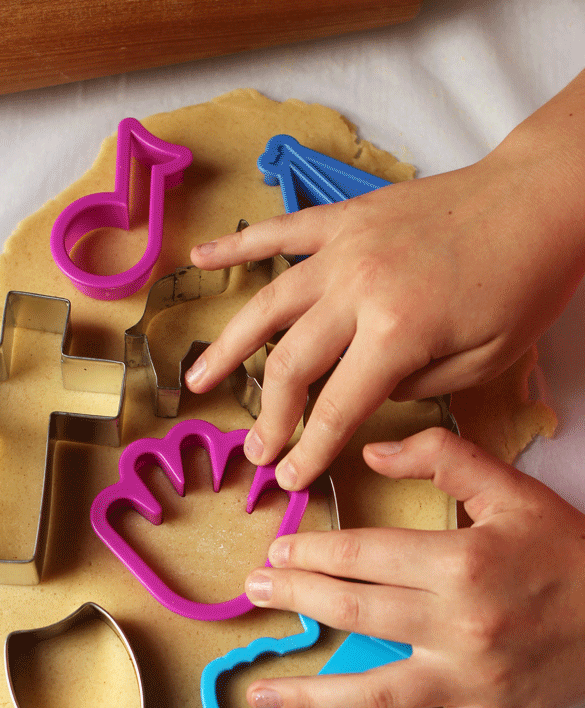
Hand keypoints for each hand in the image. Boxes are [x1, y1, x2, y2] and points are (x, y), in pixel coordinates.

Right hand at [186, 75, 584, 491]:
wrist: (541, 196)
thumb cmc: (525, 280)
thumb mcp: (486, 359)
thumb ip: (417, 387)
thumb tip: (368, 392)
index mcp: (397, 333)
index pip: (336, 409)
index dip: (307, 452)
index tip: (288, 480)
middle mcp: (358, 290)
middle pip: (290, 366)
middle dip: (268, 418)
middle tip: (254, 452)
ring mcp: (345, 248)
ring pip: (267, 305)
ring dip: (228, 348)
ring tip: (198, 382)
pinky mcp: (346, 216)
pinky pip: (280, 231)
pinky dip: (237, 244)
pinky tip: (201, 257)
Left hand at [242, 428, 584, 707]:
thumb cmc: (570, 550)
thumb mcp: (512, 490)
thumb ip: (443, 458)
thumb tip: (371, 454)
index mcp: (460, 563)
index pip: (364, 554)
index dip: (313, 552)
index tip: (279, 551)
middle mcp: (458, 624)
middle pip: (357, 612)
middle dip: (296, 600)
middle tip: (253, 593)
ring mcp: (472, 680)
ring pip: (376, 691)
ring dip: (312, 695)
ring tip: (261, 696)